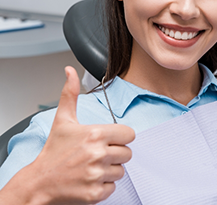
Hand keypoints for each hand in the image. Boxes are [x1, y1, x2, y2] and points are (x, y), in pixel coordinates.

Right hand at [0, 66, 134, 204]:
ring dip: (110, 168)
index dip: (121, 136)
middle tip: (99, 152)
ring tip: (93, 165)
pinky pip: (113, 187)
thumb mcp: (63, 119)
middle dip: (116, 152)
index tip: (111, 138)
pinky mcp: (95, 193)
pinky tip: (91, 177)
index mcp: (95, 134)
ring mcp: (97, 174)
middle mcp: (98, 154)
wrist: (40, 181)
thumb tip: (70, 71)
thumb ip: (70, 93)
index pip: (129, 134)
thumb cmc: (53, 150)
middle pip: (127, 153)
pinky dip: (104, 184)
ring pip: (121, 170)